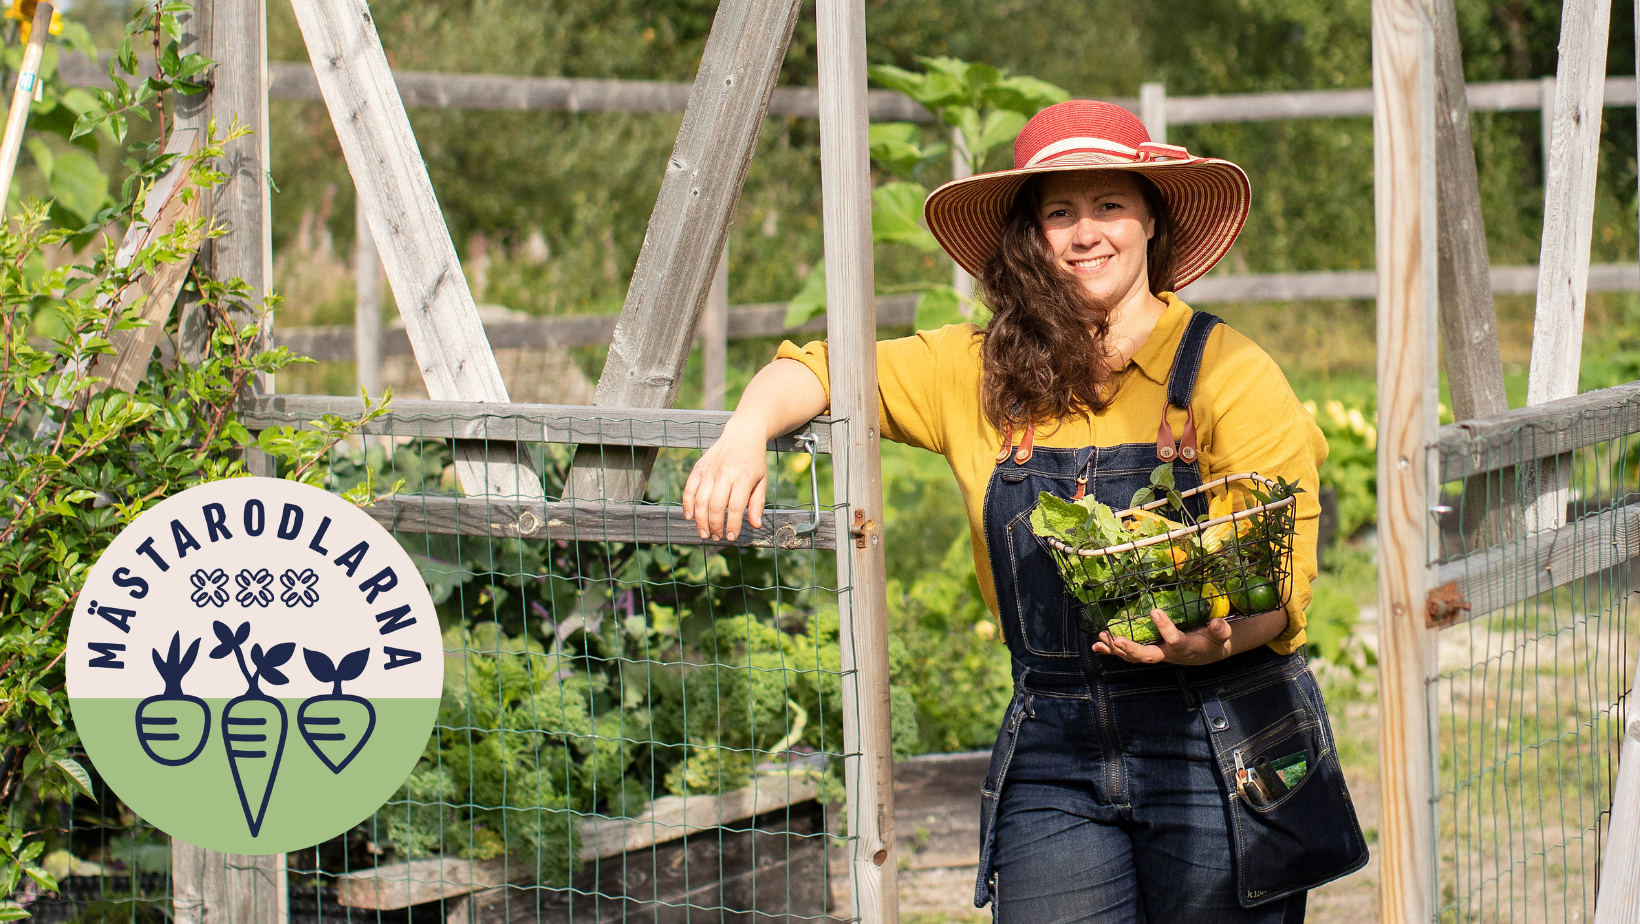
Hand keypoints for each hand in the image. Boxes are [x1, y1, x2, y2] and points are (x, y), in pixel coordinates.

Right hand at [681, 420, 768, 541]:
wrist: (743, 434)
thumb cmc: (754, 461)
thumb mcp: (762, 481)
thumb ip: (758, 503)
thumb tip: (755, 525)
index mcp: (744, 477)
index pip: (736, 506)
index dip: (733, 524)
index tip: (731, 537)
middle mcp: (725, 473)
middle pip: (716, 505)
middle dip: (715, 525)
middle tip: (716, 537)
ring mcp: (710, 470)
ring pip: (701, 499)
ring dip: (701, 520)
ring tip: (704, 533)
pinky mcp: (700, 467)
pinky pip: (690, 488)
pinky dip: (687, 503)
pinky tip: (689, 517)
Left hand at [1092, 609, 1233, 665]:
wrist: (1206, 654)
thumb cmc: (1213, 641)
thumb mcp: (1221, 635)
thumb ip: (1220, 630)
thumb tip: (1216, 623)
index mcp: (1186, 648)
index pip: (1174, 640)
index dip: (1165, 628)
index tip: (1155, 611)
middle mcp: (1168, 655)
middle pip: (1148, 656)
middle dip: (1131, 649)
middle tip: (1116, 639)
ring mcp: (1157, 655)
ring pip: (1134, 657)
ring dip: (1117, 649)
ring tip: (1102, 637)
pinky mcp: (1149, 653)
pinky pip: (1128, 655)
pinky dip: (1112, 651)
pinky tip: (1097, 646)